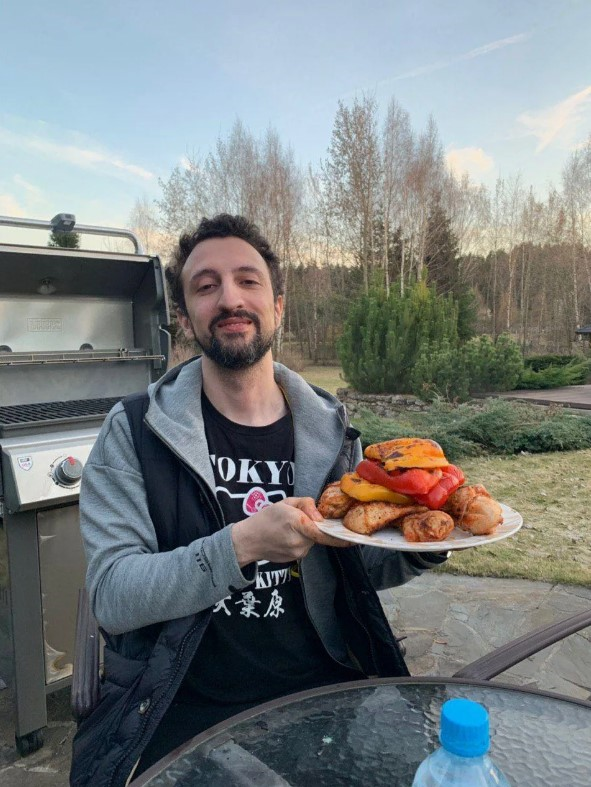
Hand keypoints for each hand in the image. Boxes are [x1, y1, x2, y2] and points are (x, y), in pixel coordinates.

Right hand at [231, 497, 352, 565]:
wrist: (248, 540)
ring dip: (306, 534)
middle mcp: (299, 541)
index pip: (322, 532)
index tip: (353, 539)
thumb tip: (321, 517)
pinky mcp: (295, 559)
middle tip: (298, 520)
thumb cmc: (266, 518)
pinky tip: (286, 537)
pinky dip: (301, 541)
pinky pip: (305, 547)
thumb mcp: (286, 502)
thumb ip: (307, 505)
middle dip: (314, 527)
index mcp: (297, 524)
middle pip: (318, 534)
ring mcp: (297, 553)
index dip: (339, 537)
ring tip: (288, 529)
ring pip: (312, 541)